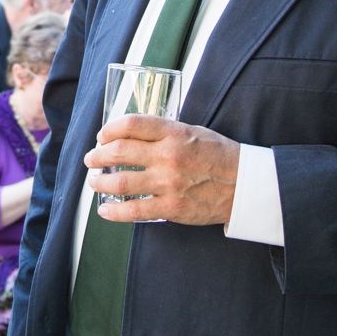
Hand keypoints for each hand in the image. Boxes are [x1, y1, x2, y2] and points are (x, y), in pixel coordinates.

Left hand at [84, 115, 239, 224]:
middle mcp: (168, 156)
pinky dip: (113, 211)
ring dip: (99, 182)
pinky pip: (134, 210)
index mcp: (174, 133)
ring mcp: (168, 183)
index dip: (109, 129)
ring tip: (94, 182)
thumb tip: (132, 135)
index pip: (131, 124)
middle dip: (97, 156)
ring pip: (120, 182)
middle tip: (92, 159)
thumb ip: (164, 132)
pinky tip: (105, 210)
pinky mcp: (171, 208)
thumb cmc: (219, 156)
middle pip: (118, 151)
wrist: (245, 185)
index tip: (103, 136)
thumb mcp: (193, 132)